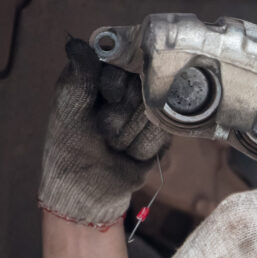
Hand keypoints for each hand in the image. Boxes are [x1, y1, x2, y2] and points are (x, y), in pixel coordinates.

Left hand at [39, 38, 169, 228]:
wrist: (90, 190)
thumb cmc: (70, 149)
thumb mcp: (68, 113)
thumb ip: (77, 80)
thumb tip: (76, 43)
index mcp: (98, 78)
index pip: (123, 62)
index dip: (116, 83)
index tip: (106, 98)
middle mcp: (124, 89)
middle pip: (142, 86)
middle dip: (122, 114)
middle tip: (104, 130)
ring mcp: (146, 110)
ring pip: (154, 109)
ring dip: (130, 134)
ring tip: (115, 145)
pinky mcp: (161, 132)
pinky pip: (163, 131)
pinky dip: (143, 147)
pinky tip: (130, 154)